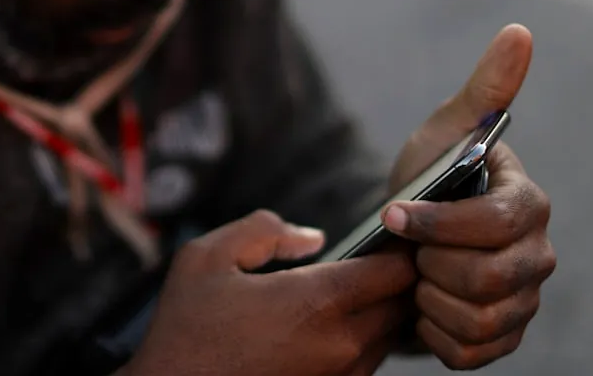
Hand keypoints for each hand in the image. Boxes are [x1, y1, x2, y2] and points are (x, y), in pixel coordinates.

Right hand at [127, 210, 417, 375]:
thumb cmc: (185, 330)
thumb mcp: (206, 257)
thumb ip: (263, 230)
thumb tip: (313, 238)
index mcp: (316, 301)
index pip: (398, 269)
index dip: (402, 246)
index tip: (393, 232)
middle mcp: (341, 344)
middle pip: (406, 304)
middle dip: (402, 277)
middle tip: (384, 256)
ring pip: (392, 336)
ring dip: (384, 310)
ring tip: (360, 287)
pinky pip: (369, 362)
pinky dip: (365, 339)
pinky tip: (334, 323)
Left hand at [382, 24, 556, 369]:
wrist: (400, 241)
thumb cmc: (425, 179)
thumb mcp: (442, 133)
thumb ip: (484, 90)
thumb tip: (520, 32)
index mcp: (528, 205)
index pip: (494, 223)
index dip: (437, 223)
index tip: (391, 212)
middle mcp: (537, 257)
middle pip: (483, 277)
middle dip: (429, 261)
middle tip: (408, 248)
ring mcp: (524, 303)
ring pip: (475, 318)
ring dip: (428, 296)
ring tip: (417, 274)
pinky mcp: (502, 340)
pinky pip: (467, 353)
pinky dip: (433, 333)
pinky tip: (422, 306)